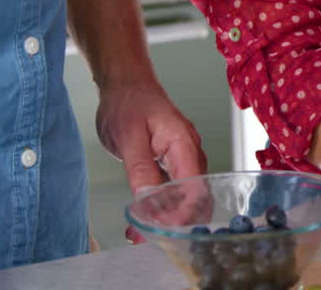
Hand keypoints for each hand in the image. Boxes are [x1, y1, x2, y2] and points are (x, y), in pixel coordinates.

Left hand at [95, 78, 206, 241]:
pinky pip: (173, 189)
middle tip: (148, 237)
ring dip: (167, 216)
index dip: (183, 212)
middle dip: (176, 221)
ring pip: (185, 195)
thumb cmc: (128, 102)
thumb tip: (147, 198)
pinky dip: (161, 206)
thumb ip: (140, 167)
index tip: (164, 230)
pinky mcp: (171, 162)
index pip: (194, 186)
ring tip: (140, 233)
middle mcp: (189, 152)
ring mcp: (182, 158)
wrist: (125, 84)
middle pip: (195, 195)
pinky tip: (142, 218)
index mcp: (183, 143)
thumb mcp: (128, 136)